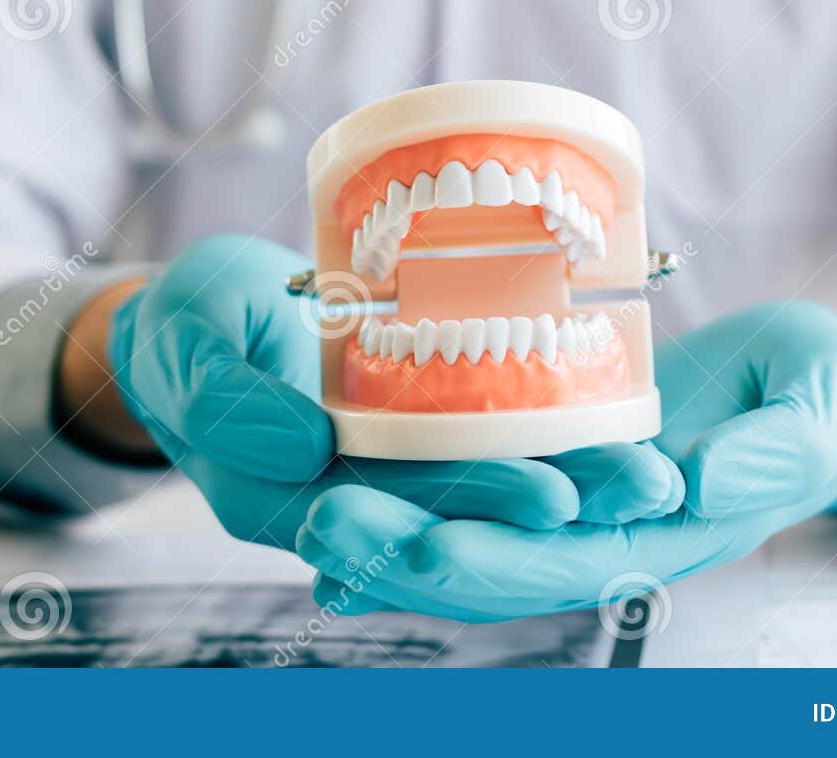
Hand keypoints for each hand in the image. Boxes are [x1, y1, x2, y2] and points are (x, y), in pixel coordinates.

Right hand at [88, 234, 682, 547]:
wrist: (198, 318)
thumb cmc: (182, 331)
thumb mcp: (185, 350)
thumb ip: (228, 402)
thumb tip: (305, 450)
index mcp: (285, 498)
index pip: (392, 520)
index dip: (475, 512)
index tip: (553, 498)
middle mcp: (350, 494)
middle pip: (461, 507)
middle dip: (556, 498)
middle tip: (641, 481)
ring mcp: (387, 459)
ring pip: (482, 473)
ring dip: (570, 472)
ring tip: (653, 464)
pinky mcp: (412, 419)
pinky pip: (480, 427)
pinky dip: (543, 425)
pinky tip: (614, 417)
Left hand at [297, 300, 836, 619]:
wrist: (813, 388)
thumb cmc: (820, 402)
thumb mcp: (810, 418)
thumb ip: (763, 456)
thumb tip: (694, 484)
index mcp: (663, 538)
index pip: (560, 566)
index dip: (485, 563)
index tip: (414, 547)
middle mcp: (605, 529)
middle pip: (488, 557)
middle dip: (402, 549)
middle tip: (319, 522)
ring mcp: (574, 492)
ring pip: (467, 521)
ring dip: (388, 523)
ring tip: (308, 506)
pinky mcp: (559, 447)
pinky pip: (476, 475)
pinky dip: (412, 488)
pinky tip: (344, 483)